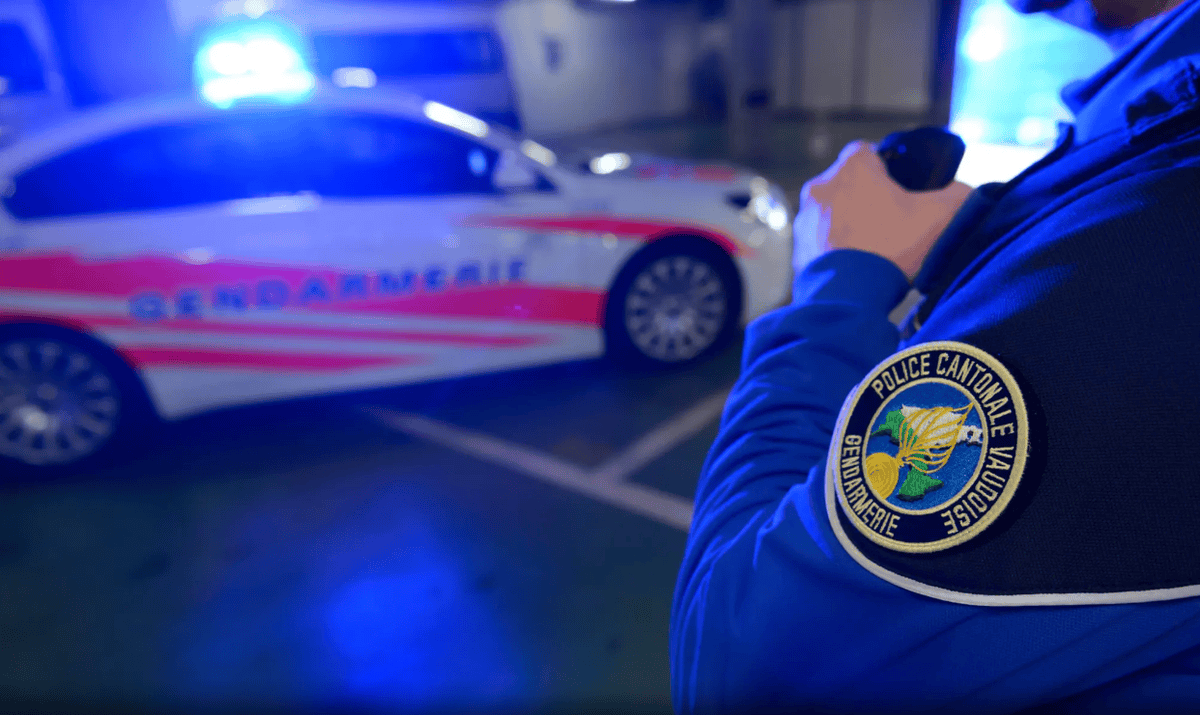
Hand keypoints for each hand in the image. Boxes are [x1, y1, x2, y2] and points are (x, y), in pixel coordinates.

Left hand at [793, 140, 974, 280]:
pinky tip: (858, 268)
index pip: (870, 152)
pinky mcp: (797, 250)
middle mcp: (820, 187)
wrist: (848, 298)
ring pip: (834, 214)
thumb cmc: (892, 249)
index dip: (889, 168)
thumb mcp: (940, 217)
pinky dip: (837, 251)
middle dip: (870, 200)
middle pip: (850, 184)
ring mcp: (804, 220)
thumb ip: (958, 195)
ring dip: (851, 226)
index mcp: (851, 167)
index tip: (903, 189)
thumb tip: (964, 192)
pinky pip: (822, 243)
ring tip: (876, 250)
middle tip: (894, 224)